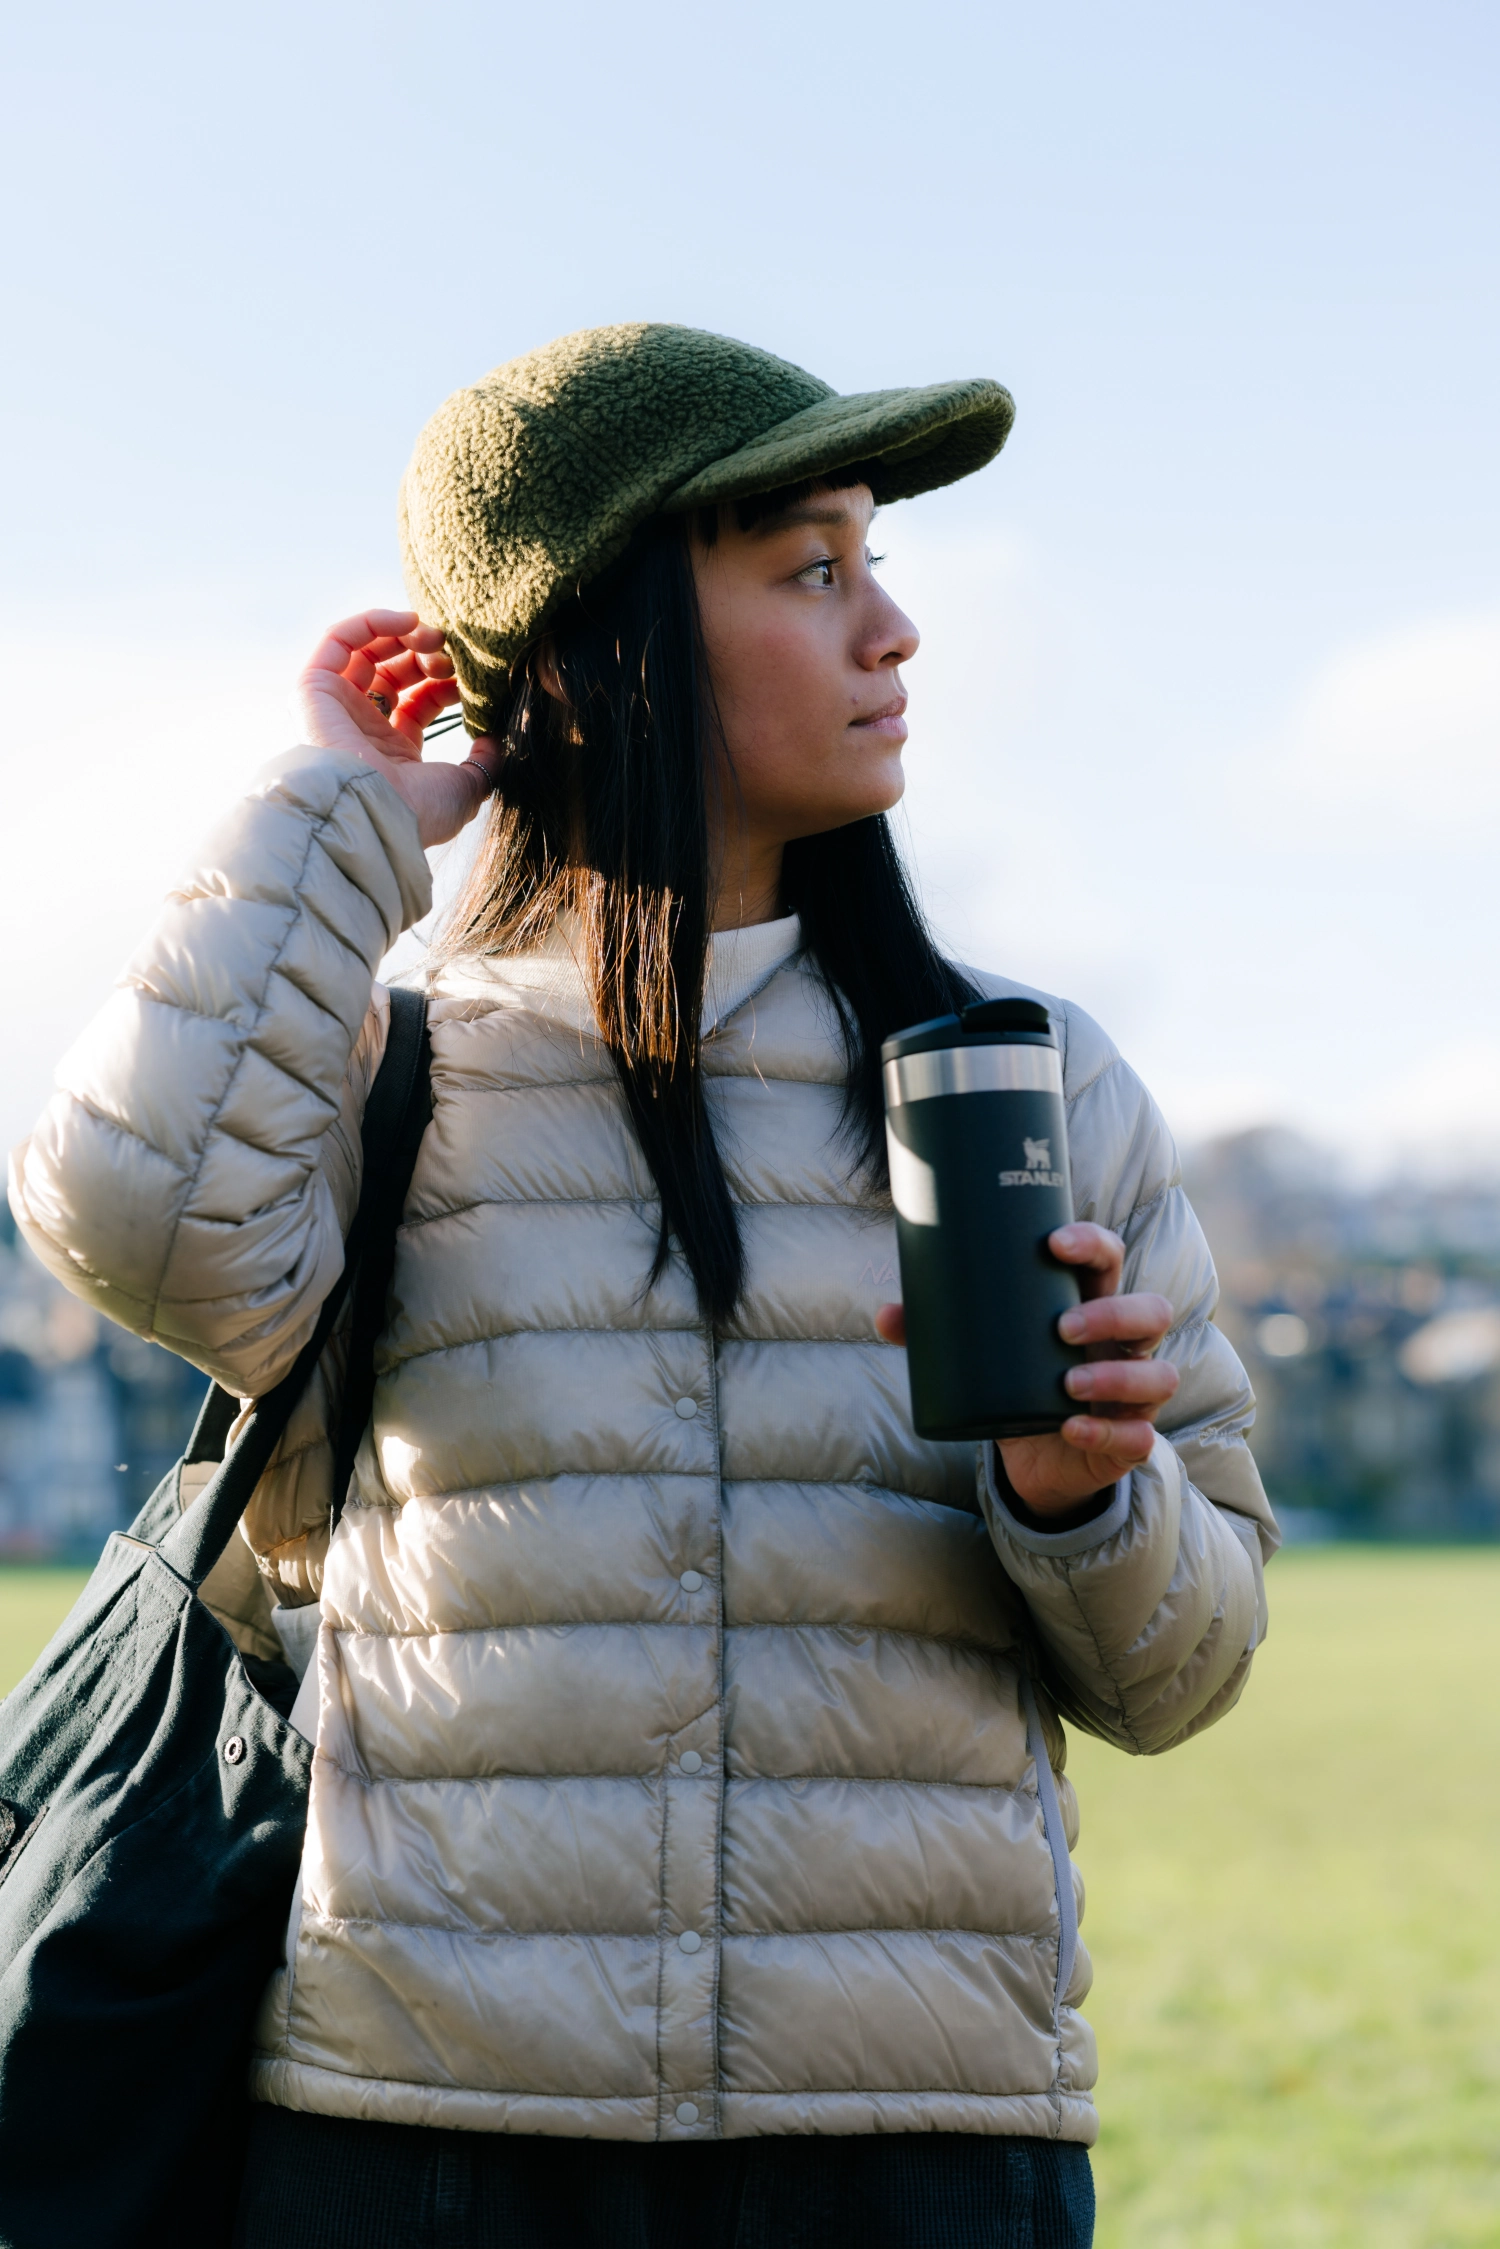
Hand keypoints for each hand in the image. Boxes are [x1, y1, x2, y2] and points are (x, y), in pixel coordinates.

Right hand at [295, 609, 501, 848]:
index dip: (444, 683)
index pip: (418, 700)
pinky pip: (337, 640)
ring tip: (432, 635)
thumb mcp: (465, 789)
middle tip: (450, 655)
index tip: (468, 680)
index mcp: (393, 751)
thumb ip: (485, 764)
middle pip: (393, 672)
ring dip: (402, 635)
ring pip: (365, 651)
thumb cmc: (417, 810)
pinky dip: (371, 622)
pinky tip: (407, 620)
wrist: (374, 812)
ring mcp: (336, 707)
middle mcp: (362, 727)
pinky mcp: (314, 689)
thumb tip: (495, 741)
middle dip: (426, 656)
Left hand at [875, 1222, 1178, 1521]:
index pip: (1111, 1261)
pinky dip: (1106, 1433)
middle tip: (1063, 1326)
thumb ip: (936, 1333)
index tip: (1054, 1242)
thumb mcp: (983, 1355)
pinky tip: (1071, 1429)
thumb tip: (885, 1315)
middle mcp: (1125, 1346)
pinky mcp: (1128, 1439)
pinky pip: (1138, 1437)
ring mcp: (1134, 1394)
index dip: (1093, 1244)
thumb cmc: (1017, 1384)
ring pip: (1157, 1375)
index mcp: (1093, 1306)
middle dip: (1113, 1314)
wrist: (1038, 1458)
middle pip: (1151, 1312)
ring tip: (1066, 1382)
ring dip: (1115, 1376)